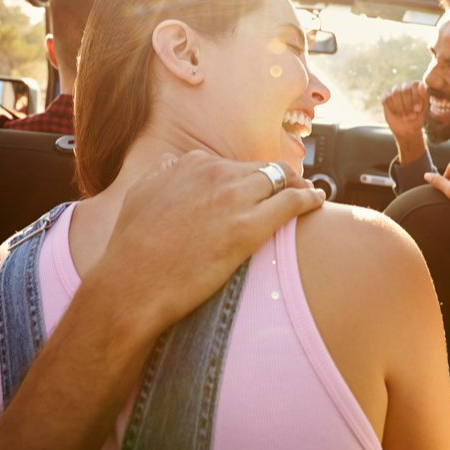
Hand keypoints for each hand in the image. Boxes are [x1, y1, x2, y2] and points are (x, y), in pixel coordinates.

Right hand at [94, 150, 324, 325]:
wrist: (133, 284)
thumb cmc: (131, 250)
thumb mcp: (139, 197)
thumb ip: (159, 177)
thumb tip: (170, 165)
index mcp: (190, 165)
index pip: (232, 165)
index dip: (248, 177)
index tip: (257, 187)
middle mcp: (214, 173)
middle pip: (261, 169)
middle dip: (278, 178)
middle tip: (294, 188)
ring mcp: (233, 197)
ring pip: (281, 179)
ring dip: (298, 184)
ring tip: (309, 194)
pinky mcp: (250, 226)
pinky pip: (292, 201)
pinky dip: (309, 198)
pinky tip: (318, 202)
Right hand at [381, 81, 427, 163]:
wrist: (409, 131)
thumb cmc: (420, 120)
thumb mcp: (426, 110)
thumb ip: (426, 97)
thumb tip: (424, 85)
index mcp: (418, 87)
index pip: (415, 85)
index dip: (416, 98)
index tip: (418, 111)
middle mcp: (406, 88)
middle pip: (404, 88)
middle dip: (408, 104)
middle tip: (411, 116)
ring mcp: (396, 93)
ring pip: (395, 93)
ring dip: (400, 107)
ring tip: (405, 117)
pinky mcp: (387, 99)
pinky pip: (386, 99)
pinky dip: (392, 108)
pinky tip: (397, 115)